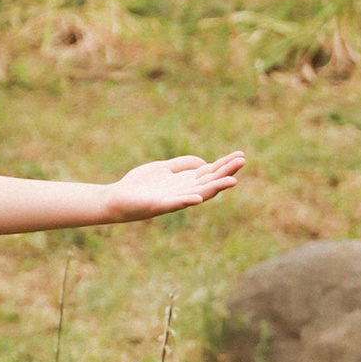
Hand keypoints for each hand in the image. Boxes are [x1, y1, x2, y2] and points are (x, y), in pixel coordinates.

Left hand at [103, 150, 244, 222]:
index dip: (225, 165)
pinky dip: (186, 201)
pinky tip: (197, 197)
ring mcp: (173, 199)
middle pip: (210, 182)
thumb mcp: (164, 169)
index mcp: (185, 182)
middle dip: (226, 172)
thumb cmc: (141, 185)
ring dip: (215, 188)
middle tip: (242, 162)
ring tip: (231, 181)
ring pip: (199, 194)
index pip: (210, 173)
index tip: (241, 155)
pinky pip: (175, 204)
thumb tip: (205, 162)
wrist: (117, 198)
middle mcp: (184, 192)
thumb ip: (183, 165)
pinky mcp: (158, 205)